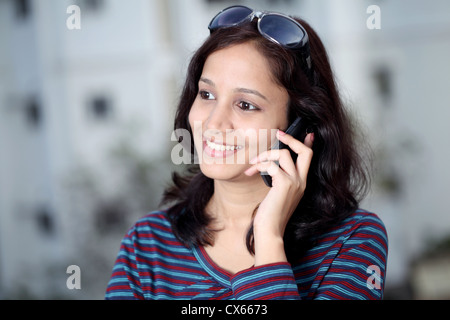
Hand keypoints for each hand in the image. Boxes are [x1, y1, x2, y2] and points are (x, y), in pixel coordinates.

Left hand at [244, 130, 313, 264]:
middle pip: (305, 152)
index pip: (309, 158)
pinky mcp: (284, 184)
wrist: (270, 230)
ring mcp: (294, 182)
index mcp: (301, 183)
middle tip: (279, 133)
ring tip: (253, 164)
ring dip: (265, 155)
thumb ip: (278, 180)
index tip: (306, 134)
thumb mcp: (277, 194)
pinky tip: (251, 173)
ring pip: (283, 154)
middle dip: (292, 139)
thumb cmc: (270, 214)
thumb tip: (270, 165)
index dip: (307, 143)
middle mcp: (301, 181)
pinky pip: (271, 164)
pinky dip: (259, 165)